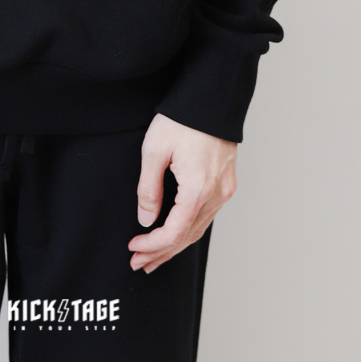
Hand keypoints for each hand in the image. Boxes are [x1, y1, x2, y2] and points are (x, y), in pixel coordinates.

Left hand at [128, 112, 236, 271]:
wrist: (211, 97)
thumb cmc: (182, 119)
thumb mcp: (154, 150)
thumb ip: (148, 189)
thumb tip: (146, 219)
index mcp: (198, 189)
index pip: (173, 233)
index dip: (152, 246)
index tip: (134, 249)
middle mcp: (216, 195)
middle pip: (188, 237)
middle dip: (162, 253)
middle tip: (140, 264)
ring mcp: (224, 190)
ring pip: (199, 229)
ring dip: (175, 244)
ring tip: (154, 257)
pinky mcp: (226, 183)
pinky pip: (207, 215)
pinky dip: (189, 229)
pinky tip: (176, 233)